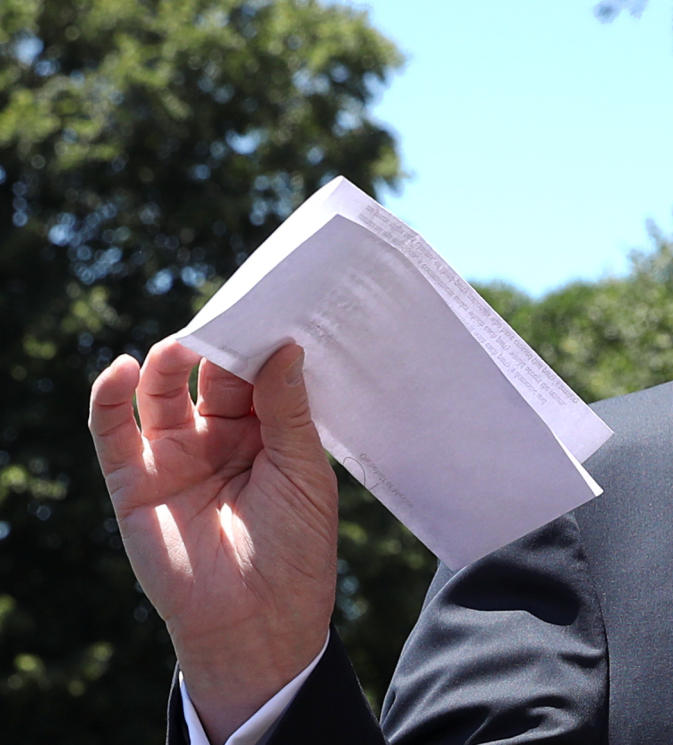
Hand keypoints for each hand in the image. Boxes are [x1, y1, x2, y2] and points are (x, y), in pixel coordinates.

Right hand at [89, 339, 337, 742]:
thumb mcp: (303, 472)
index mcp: (268, 434)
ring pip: (162, 393)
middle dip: (217, 345)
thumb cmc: (296, 549)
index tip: (269, 305)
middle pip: (211, 375)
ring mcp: (176, 457)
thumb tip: (284, 345)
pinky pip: (114, 431)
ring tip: (179, 346)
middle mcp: (220, 438)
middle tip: (227, 317)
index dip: (259, 342)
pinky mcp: (135, 481)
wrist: (258, 624)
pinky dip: (111, 397)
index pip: (258, 374)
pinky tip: (124, 370)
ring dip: (167, 362)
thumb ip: (287, 409)